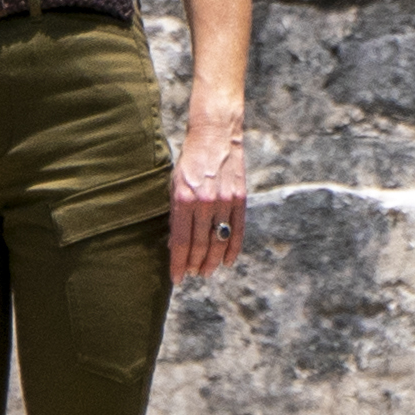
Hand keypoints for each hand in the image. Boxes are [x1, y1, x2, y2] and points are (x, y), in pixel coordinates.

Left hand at [171, 121, 245, 279]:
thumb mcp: (174, 185)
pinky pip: (237, 230)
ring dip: (212, 261)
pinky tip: (227, 261)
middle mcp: (205, 202)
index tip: (176, 278)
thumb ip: (175, 215)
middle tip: (193, 275)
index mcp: (183, 199)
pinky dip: (232, 249)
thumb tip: (174, 245)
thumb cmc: (189, 163)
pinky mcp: (240, 198)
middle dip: (195, 265)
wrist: (214, 137)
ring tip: (206, 272)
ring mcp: (225, 201)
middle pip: (200, 244)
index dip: (179, 263)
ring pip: (219, 241)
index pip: (181, 241)